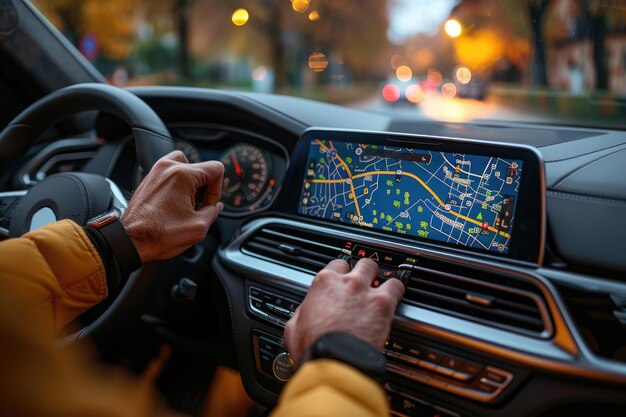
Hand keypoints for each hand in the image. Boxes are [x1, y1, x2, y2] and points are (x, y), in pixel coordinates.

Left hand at [121, 151, 223, 262]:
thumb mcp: (199, 227)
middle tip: (197, 205)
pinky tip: (175, 203)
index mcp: (183, 175)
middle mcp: (168, 167)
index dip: (217, 190)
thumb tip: (216, 206)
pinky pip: (171, 173)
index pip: (216, 169)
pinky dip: (178, 184)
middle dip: (204, 187)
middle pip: (201, 167)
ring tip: (187, 202)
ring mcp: (156, 171)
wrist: (131, 241)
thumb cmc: (158, 234)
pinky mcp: (149, 178)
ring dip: (191, 182)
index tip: (208, 204)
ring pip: (185, 166)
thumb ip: (213, 211)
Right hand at [284, 258, 404, 362]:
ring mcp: (366, 291)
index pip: (336, 265)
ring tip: (382, 286)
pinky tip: (396, 296)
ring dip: (380, 277)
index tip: (343, 281)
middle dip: (362, 271)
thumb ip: (301, 313)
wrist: (335, 361)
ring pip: (378, 269)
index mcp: (323, 284)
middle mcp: (346, 282)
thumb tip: (303, 313)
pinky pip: (397, 287)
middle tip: (363, 283)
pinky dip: (396, 290)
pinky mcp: (384, 303)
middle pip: (359, 263)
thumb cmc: (314, 347)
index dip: (341, 274)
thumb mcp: (294, 328)